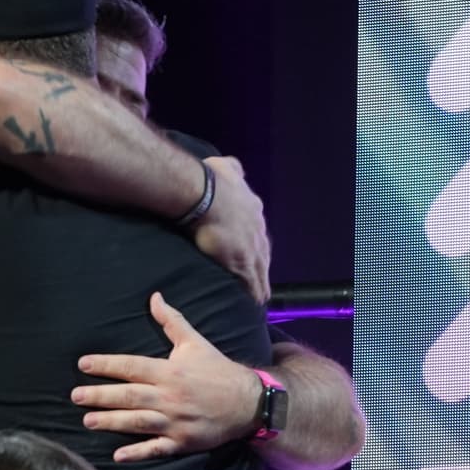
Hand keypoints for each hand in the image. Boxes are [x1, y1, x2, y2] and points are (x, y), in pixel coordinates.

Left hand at [74, 292, 264, 461]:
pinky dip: (138, 452)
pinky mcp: (182, 441)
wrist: (248, 401)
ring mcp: (175, 421)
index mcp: (170, 371)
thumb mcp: (195, 342)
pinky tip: (118, 455)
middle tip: (75, 396)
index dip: (106, 365)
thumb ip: (171, 321)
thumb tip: (154, 297)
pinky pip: (157, 448)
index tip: (83, 364)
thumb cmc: (218, 370)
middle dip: (100, 395)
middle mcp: (170, 396)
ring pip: (138, 422)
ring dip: (111, 422)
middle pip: (129, 395)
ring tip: (87, 421)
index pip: (132, 366)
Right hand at [190, 157, 269, 303]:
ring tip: (261, 296)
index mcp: (253, 209)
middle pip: (264, 252)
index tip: (254, 251)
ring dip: (261, 282)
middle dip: (261, 264)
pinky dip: (255, 292)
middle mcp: (257, 229)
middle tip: (260, 277)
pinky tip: (256, 302)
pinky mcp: (242, 263)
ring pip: (261, 270)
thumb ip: (233, 169)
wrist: (206, 194)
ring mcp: (252, 248)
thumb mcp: (227, 167)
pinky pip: (252, 282)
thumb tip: (234, 168)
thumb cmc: (212, 180)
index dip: (255, 242)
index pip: (258, 231)